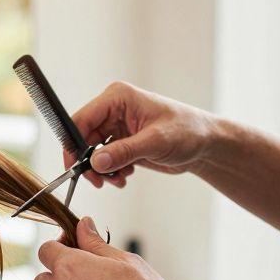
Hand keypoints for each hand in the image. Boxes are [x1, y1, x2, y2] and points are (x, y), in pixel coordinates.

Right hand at [66, 81, 220, 188]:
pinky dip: (110, 172)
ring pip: (92, 152)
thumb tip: (96, 162)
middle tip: (98, 181)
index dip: (73, 145)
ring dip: (101, 170)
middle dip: (89, 163)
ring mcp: (117, 127)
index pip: (82, 119)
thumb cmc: (189, 131)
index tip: (74, 167)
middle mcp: (113, 110)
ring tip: (117, 180)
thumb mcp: (155, 141)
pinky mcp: (122, 142)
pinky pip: (104, 159)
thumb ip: (123, 151)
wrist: (206, 145)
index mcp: (118, 98)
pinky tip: (125, 175)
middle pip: (83, 138)